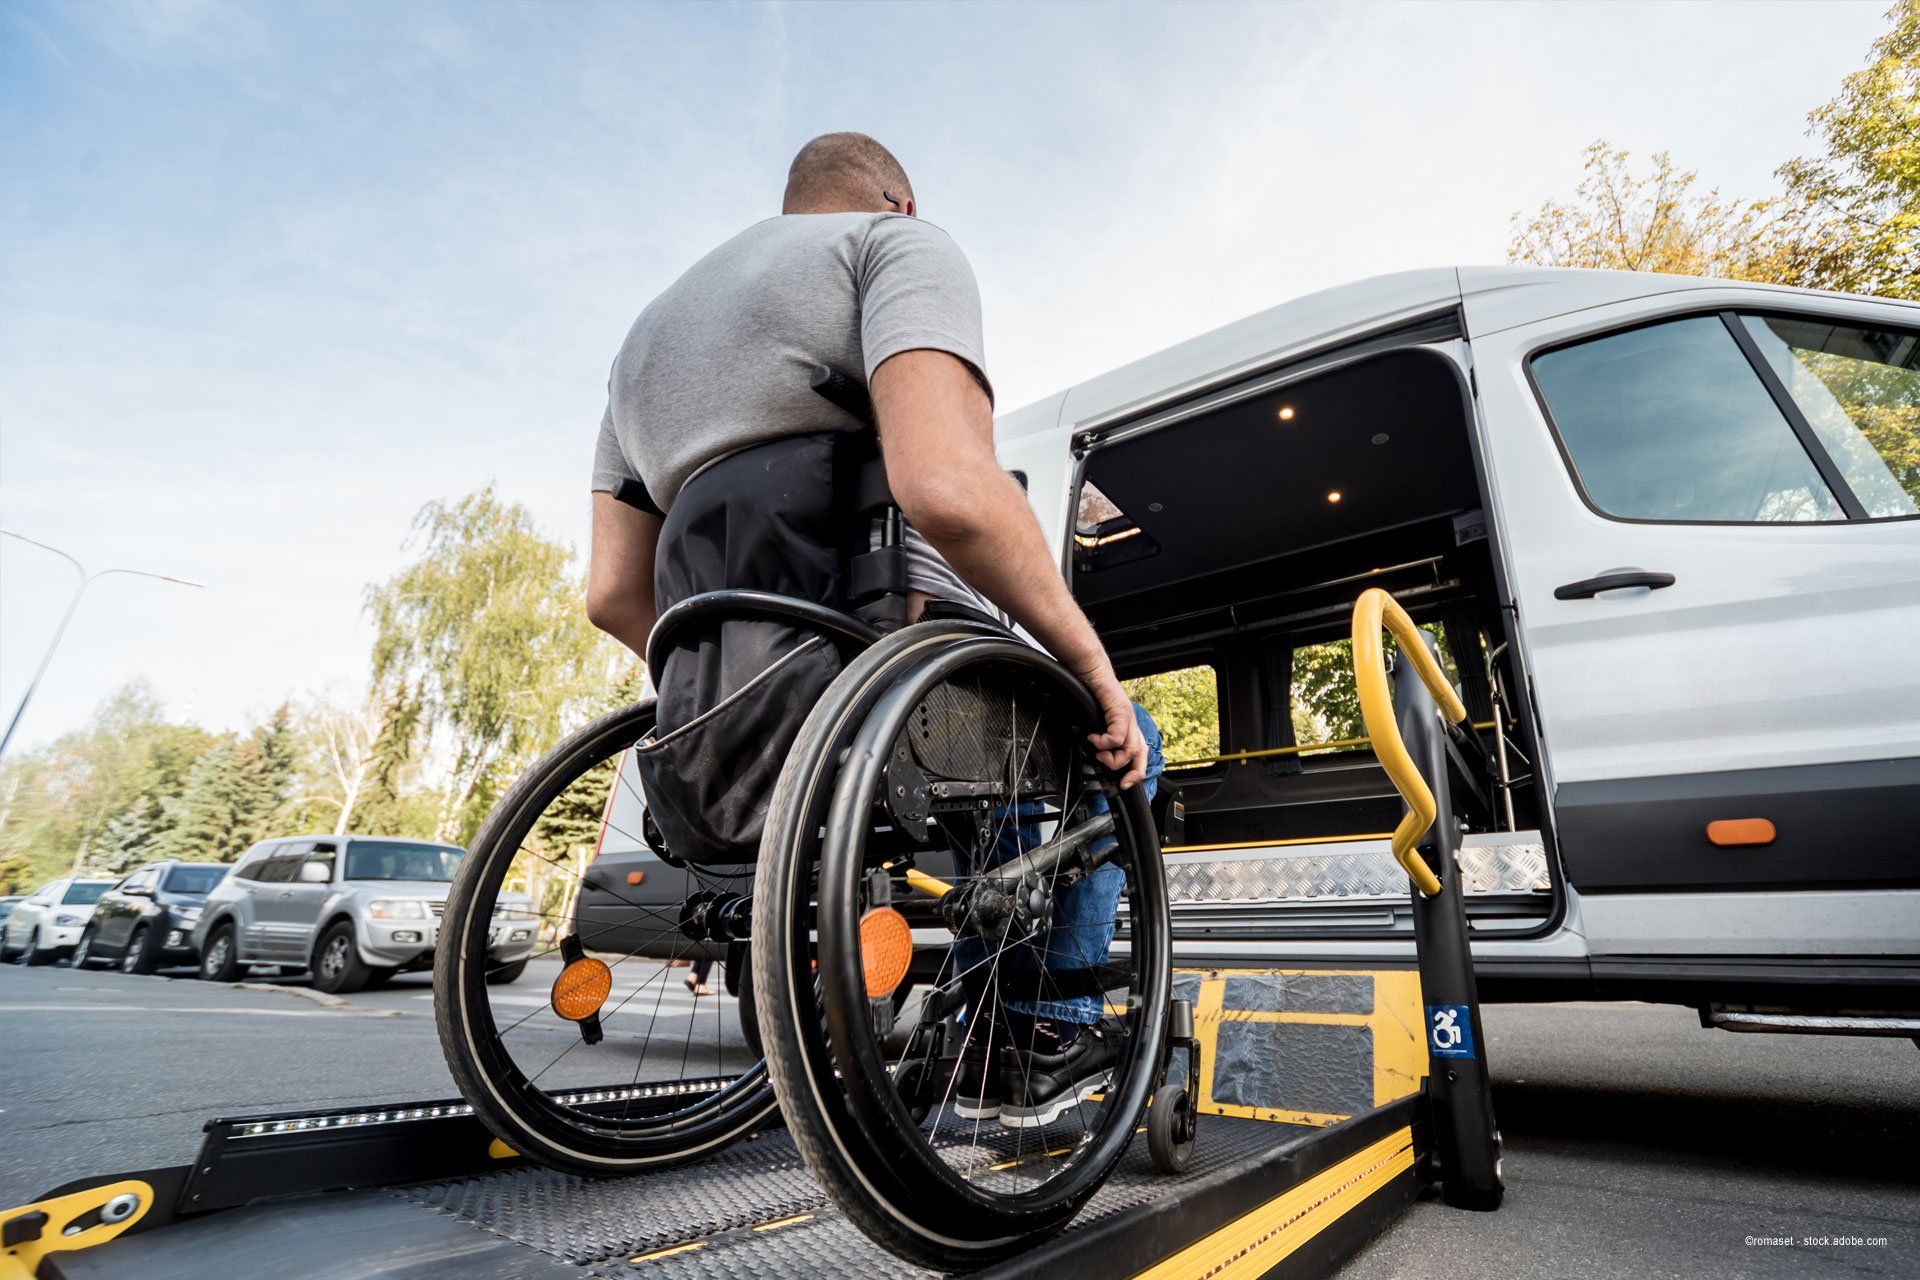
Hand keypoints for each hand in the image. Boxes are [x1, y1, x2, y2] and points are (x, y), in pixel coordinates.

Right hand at [1082, 667, 1147, 789]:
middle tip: (1121, 782)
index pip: (1140, 754)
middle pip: (1141, 754)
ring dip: (1112, 758)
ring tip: (1098, 752)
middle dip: (1134, 773)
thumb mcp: (1097, 722)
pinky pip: (1117, 736)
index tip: (1124, 784)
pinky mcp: (1121, 711)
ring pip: (1130, 749)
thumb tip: (1096, 755)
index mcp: (1128, 727)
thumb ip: (1101, 738)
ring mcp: (1128, 717)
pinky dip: (1104, 743)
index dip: (1136, 772)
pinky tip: (1093, 738)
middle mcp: (1132, 723)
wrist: (1091, 672)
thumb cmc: (1093, 694)